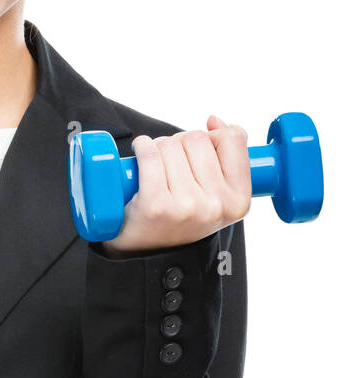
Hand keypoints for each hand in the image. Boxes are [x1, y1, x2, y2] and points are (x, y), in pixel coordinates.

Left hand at [98, 115, 252, 256]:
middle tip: (171, 166)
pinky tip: (140, 154)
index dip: (213, 136)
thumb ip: (225, 158)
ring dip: (158, 148)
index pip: (233, 139)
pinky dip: (141, 147)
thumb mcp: (215, 197)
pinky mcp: (155, 204)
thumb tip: (214, 122)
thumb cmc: (180, 220)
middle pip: (197, 138)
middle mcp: (216, 205)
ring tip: (156, 170)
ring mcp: (186, 206)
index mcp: (238, 201)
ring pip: (171, 143)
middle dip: (180, 144)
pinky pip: (149, 154)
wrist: (146, 255)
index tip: (199, 150)